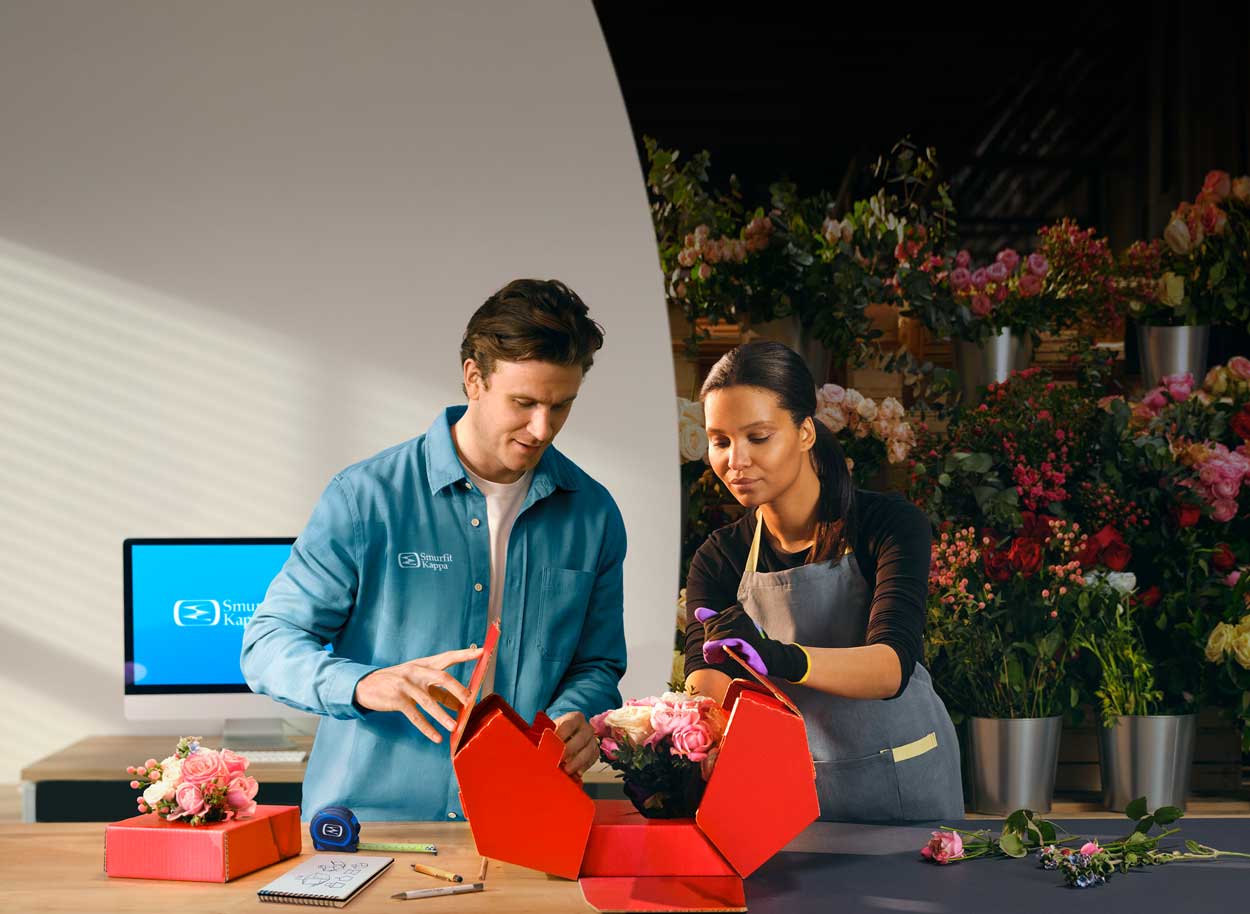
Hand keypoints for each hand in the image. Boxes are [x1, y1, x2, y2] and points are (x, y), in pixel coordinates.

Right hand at [353, 646, 483, 741]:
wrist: (366, 685)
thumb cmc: (397, 682)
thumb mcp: (417, 680)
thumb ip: (437, 690)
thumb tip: (460, 704)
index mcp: (424, 664)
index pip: (447, 657)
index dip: (464, 654)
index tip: (481, 652)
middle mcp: (416, 671)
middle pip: (442, 678)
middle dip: (458, 690)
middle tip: (470, 702)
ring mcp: (406, 685)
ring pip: (429, 701)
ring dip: (443, 715)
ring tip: (455, 727)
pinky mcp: (397, 699)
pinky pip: (415, 716)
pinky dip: (427, 727)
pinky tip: (437, 737)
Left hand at [551, 711, 596, 775]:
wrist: (567, 735)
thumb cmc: (557, 732)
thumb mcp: (550, 728)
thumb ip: (546, 735)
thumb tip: (539, 744)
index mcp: (575, 718)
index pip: (569, 725)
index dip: (560, 736)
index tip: (551, 746)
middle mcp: (586, 727)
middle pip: (581, 738)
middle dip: (569, 750)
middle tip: (559, 759)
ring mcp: (592, 740)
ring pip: (589, 750)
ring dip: (577, 762)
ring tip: (567, 770)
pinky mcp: (595, 752)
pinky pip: (592, 760)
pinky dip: (584, 767)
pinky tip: (576, 773)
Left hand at [696, 605, 808, 682]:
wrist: (769, 658)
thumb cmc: (748, 647)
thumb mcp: (729, 634)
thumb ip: (714, 622)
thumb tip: (698, 611)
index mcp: (734, 611)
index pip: (710, 622)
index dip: (708, 637)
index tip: (711, 650)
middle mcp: (738, 613)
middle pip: (711, 627)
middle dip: (708, 643)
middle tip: (712, 657)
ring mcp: (742, 622)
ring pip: (715, 633)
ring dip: (711, 649)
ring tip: (715, 659)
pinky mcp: (745, 635)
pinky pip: (723, 638)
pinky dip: (717, 648)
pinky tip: (720, 657)